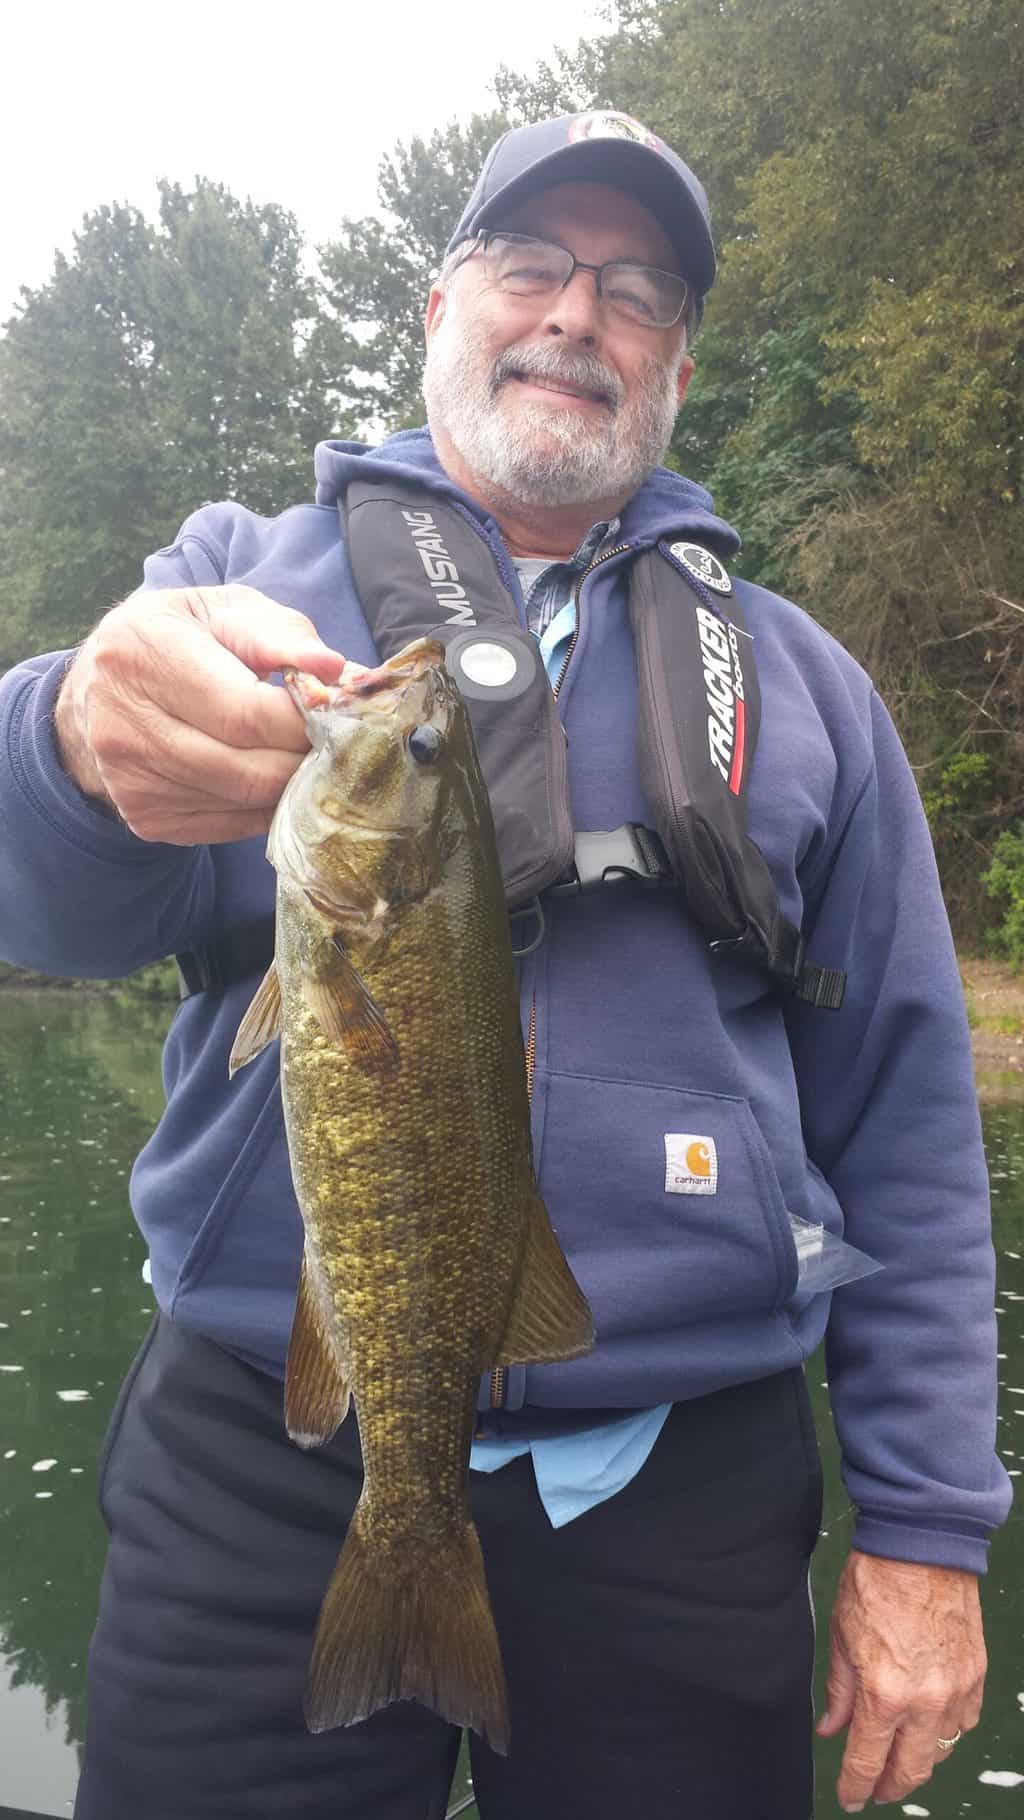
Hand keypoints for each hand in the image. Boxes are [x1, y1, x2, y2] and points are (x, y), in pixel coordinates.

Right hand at [55, 584, 344, 844]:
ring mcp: (131, 781)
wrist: (101, 687)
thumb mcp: (222, 611)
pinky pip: (231, 826)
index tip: (337, 715)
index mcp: (143, 654)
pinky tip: (270, 775)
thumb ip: (279, 634)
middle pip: (248, 769)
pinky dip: (265, 806)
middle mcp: (125, 724)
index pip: (245, 713)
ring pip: (244, 804)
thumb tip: (334, 668)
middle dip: (305, 759)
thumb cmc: (180, 638)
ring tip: (307, 755)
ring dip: (291, 785)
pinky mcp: (146, 818)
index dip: (304, 722)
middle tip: (335, 742)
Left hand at [817, 1549, 985, 1810]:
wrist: (921, 1545)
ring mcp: (955, 1691)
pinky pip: (964, 1721)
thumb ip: (839, 1691)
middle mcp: (924, 1702)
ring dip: (918, 1758)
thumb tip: (831, 1729)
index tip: (850, 1798)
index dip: (855, 1787)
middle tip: (875, 1790)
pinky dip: (945, 1729)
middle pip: (910, 1771)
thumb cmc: (875, 1581)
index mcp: (883, 1694)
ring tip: (899, 1755)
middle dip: (890, 1787)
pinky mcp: (976, 1675)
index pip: (867, 1762)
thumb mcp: (840, 1636)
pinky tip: (929, 1723)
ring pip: (940, 1750)